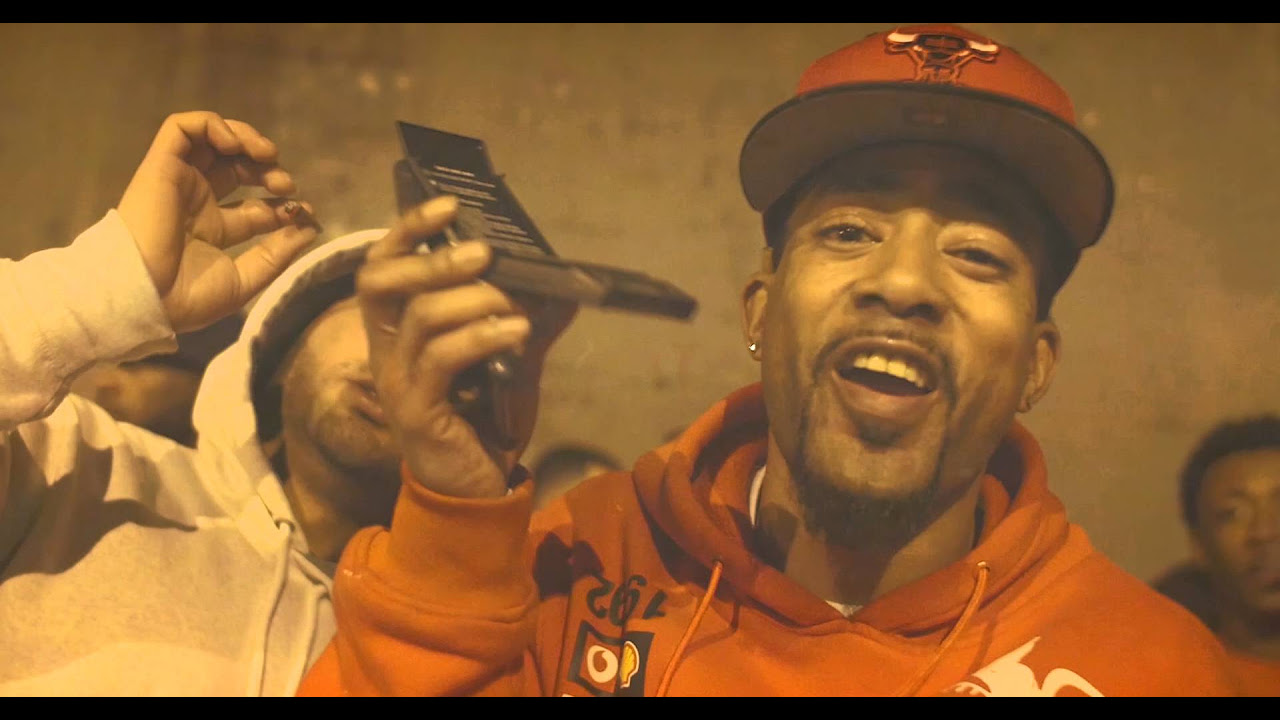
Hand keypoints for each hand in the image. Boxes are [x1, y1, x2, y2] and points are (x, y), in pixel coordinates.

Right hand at [117, 111, 318, 333]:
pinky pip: (182, 127)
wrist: (143, 295)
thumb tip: (310, 228)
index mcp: (214, 230)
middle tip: (286, 185)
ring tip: (267, 155)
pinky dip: (213, 125)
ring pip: (213, 140)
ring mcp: (179, 182)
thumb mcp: (245, 279)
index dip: (284, 205)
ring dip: (247, 138)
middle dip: (269, 169)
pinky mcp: (160, 165)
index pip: (257, 206)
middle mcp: (196, 202)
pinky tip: (236, 145)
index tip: (305, 212)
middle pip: (239, 168)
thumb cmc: (188, 297)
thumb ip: (278, 254)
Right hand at [357, 196, 575, 498]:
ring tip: (514, 302)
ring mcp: (397, 382)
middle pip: (382, 282)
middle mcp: (385, 352)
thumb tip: (564, 285)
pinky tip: (517, 331)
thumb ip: (526, 322)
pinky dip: (484, 336)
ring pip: (420, 317)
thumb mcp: (511, 364)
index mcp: (397, 332)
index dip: (408, 231)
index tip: (449, 206)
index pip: (382, 267)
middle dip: (433, 259)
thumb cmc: (485, 424)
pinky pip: (443, 358)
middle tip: (484, 253)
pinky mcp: (417, 411)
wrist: (476, 494)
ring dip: (474, 299)